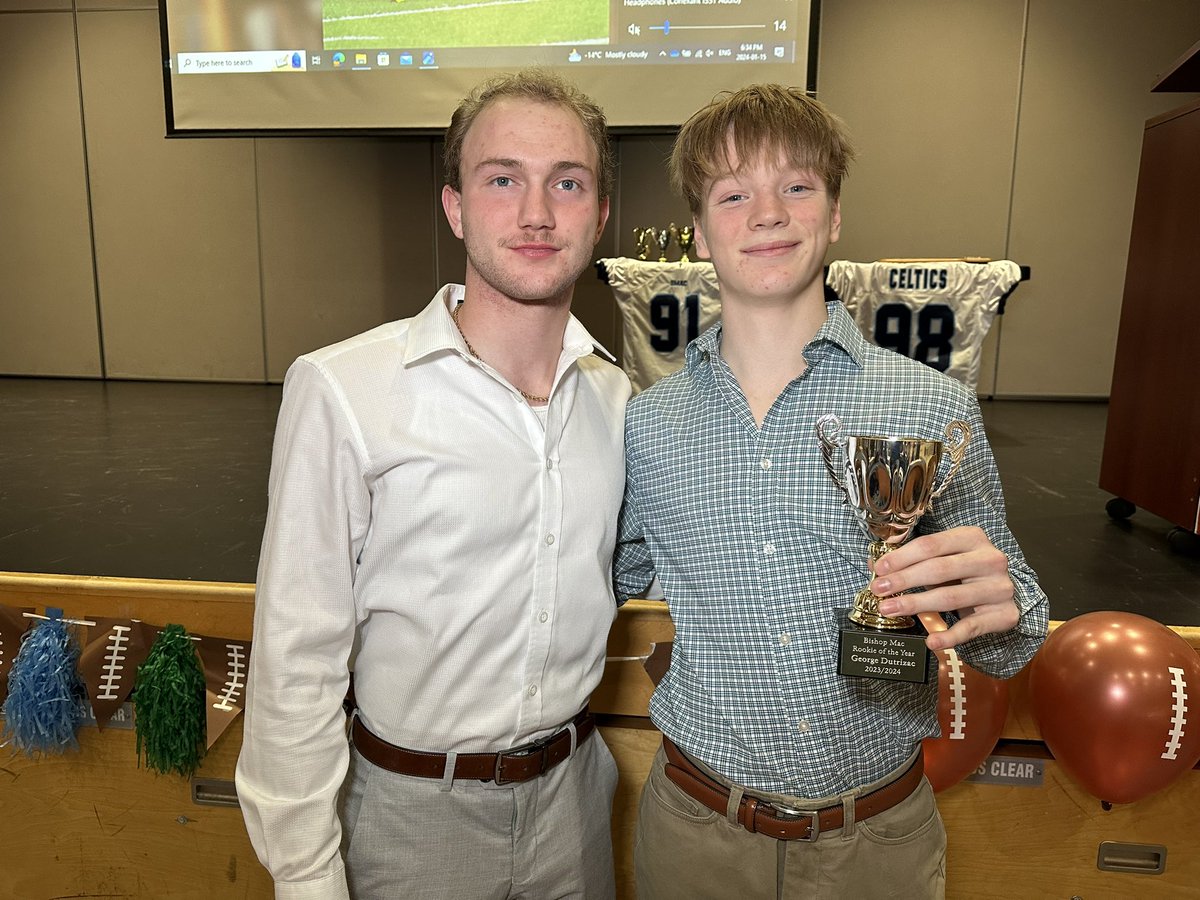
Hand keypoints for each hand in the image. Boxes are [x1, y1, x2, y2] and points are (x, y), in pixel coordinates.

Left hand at [871, 526, 1016, 651]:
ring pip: (951, 597)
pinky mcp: (1004, 614)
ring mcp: (999, 587)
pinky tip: (931, 641)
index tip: (879, 569)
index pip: (931, 545)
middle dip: (904, 580)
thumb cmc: (965, 572)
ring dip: (916, 604)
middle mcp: (989, 559)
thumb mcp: (943, 559)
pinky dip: (950, 635)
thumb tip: (874, 564)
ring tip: (890, 610)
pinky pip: (972, 627)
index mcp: (972, 537)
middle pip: (939, 569)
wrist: (1004, 591)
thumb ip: (912, 560)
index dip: (902, 557)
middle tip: (879, 589)